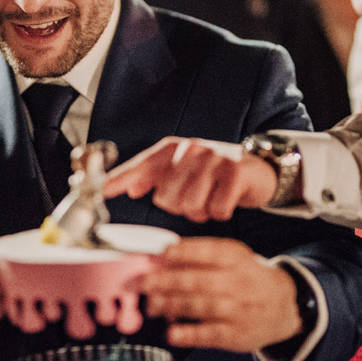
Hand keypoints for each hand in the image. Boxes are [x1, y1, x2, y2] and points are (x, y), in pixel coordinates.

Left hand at [103, 137, 276, 221]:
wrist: (259, 168)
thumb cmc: (214, 173)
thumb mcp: (183, 170)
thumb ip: (155, 177)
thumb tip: (129, 187)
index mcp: (173, 148)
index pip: (141, 165)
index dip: (120, 178)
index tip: (102, 191)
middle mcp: (191, 149)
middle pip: (166, 197)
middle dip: (178, 208)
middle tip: (194, 199)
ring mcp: (214, 159)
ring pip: (190, 206)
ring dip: (200, 212)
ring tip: (209, 200)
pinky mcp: (235, 173)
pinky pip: (216, 209)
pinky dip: (219, 213)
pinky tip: (224, 201)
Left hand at [143, 237, 301, 350]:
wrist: (284, 306)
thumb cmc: (247, 277)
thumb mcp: (232, 256)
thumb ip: (200, 253)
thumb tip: (161, 256)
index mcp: (235, 257)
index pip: (207, 251)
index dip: (182, 253)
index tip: (161, 255)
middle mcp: (238, 282)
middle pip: (197, 280)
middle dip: (165, 281)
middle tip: (142, 283)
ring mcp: (237, 310)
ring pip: (200, 306)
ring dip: (170, 305)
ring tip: (151, 304)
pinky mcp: (236, 335)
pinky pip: (209, 334)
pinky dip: (188, 334)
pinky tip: (172, 333)